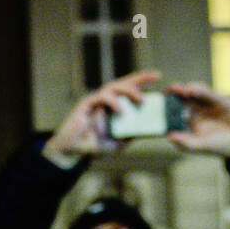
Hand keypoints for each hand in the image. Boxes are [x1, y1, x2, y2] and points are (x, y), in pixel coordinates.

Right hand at [45, 70, 160, 159]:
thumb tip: (147, 131)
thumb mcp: (117, 143)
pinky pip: (101, 97)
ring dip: (129, 90)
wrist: (72, 152)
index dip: (142, 81)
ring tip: (140, 99)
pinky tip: (120, 110)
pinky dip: (112, 101)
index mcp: (114, 106)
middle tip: (154, 77)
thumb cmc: (92, 146)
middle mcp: (105, 100)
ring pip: (114, 86)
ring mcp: (96, 100)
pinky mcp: (86, 103)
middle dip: (139, 78)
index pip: (129, 89)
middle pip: (123, 83)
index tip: (157, 77)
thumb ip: (130, 136)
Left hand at [164, 81, 229, 155]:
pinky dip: (199, 89)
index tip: (156, 106)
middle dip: (173, 96)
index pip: (173, 114)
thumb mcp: (202, 146)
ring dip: (183, 90)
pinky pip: (206, 92)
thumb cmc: (221, 146)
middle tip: (165, 92)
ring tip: (176, 89)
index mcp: (187, 124)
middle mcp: (195, 113)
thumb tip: (169, 137)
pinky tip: (191, 89)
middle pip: (181, 101)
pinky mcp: (217, 99)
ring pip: (192, 94)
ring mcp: (205, 105)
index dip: (165, 109)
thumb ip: (186, 143)